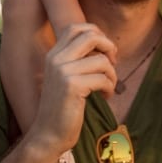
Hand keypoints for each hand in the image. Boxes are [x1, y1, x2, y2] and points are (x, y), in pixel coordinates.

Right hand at [28, 23, 116, 152]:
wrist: (48, 134)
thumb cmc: (63, 107)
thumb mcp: (66, 77)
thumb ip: (78, 59)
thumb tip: (105, 44)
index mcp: (54, 54)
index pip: (77, 27)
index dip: (97, 34)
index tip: (104, 52)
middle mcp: (56, 59)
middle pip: (91, 35)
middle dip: (109, 47)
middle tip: (113, 63)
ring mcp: (63, 71)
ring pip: (102, 60)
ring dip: (112, 75)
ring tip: (108, 87)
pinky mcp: (72, 86)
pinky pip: (103, 78)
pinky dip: (110, 88)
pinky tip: (105, 97)